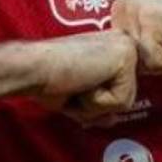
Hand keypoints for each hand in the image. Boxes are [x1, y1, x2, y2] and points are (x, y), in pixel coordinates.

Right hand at [24, 30, 138, 117]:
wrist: (35, 68)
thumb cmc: (48, 78)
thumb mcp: (80, 94)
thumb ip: (98, 103)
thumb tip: (113, 119)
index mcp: (112, 46)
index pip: (121, 88)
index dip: (98, 99)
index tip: (77, 85)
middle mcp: (122, 42)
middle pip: (126, 97)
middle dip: (96, 104)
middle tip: (74, 86)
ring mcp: (127, 48)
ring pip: (125, 101)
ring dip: (96, 104)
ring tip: (77, 83)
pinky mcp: (125, 58)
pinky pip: (121, 101)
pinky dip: (97, 101)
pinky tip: (82, 81)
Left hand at [111, 0, 161, 72]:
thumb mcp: (150, 45)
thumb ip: (129, 52)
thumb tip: (106, 78)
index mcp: (121, 9)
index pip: (117, 56)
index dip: (144, 61)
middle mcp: (124, 5)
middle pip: (125, 60)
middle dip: (150, 62)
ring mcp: (137, 9)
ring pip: (138, 63)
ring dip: (161, 62)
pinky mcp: (152, 19)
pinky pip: (153, 62)